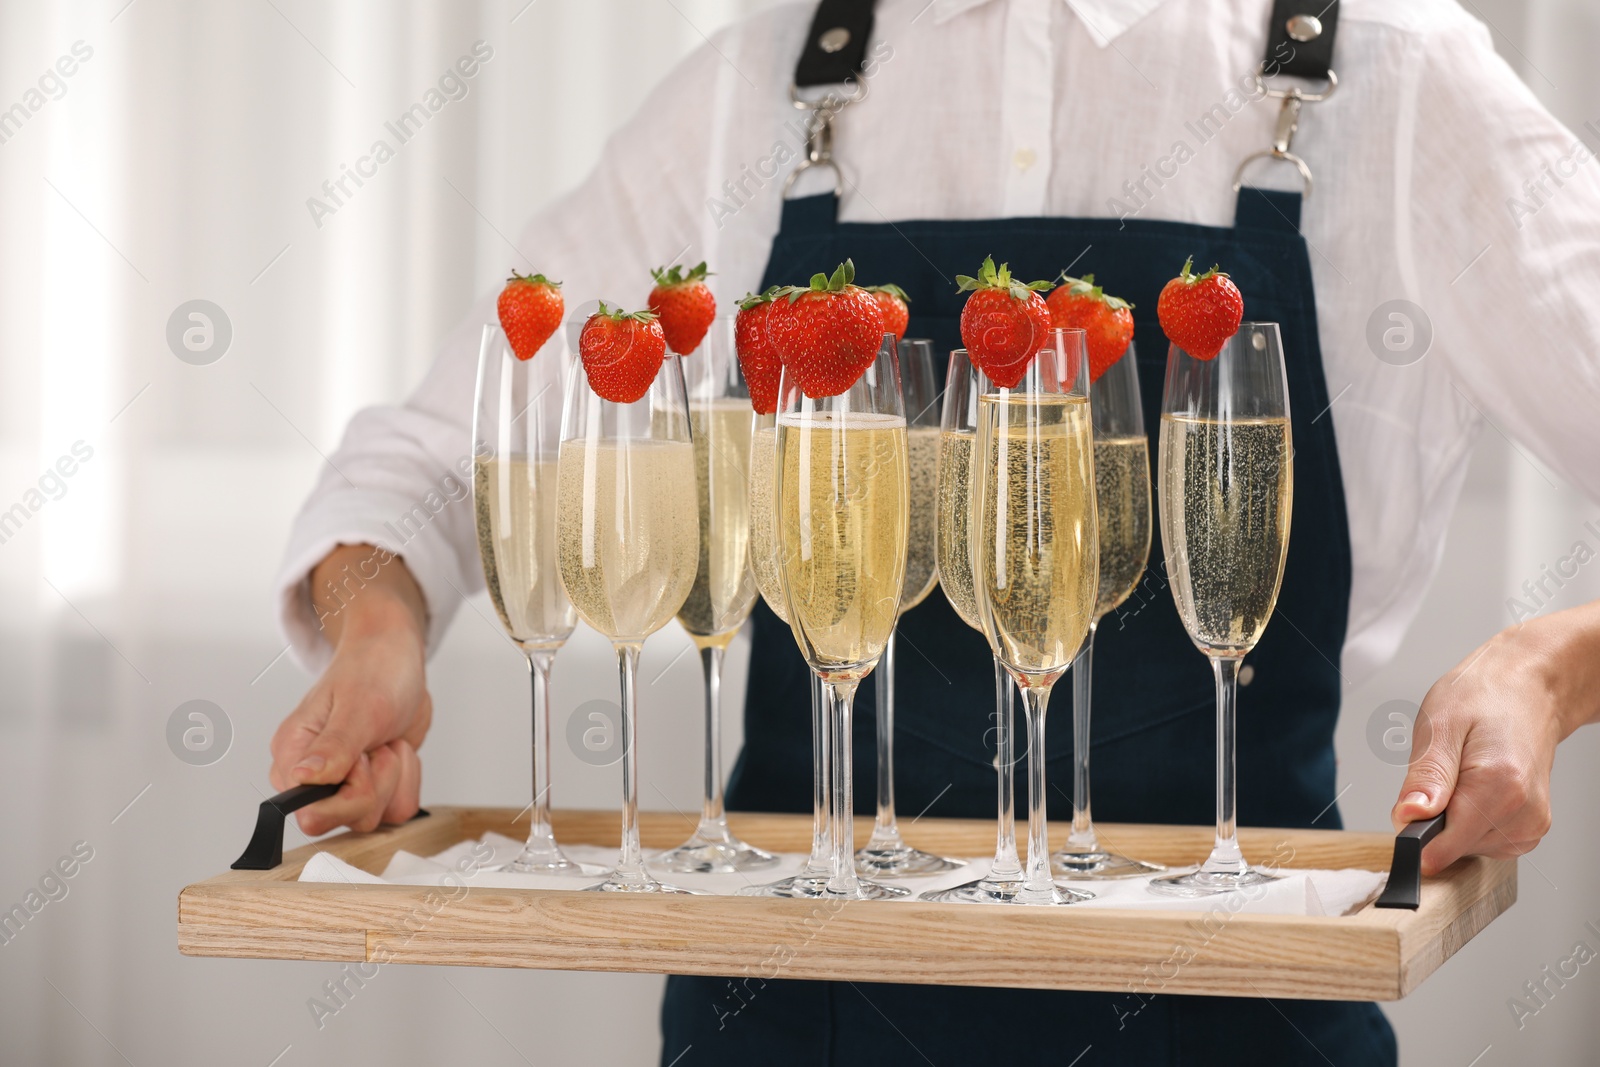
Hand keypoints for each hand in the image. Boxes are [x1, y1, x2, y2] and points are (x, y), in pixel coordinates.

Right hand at [269, 545, 431, 835]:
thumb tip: (302, 779)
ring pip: (376, 815)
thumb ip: (333, 748)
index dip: (348, 793)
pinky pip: (398, 808)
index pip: (311, 815)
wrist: (397, 657)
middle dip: (377, 780)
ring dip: (395, 774)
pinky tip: (396, 748)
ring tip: (384, 739)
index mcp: (293, 758)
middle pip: (348, 819)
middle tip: (375, 741)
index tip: (360, 758)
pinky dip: (408, 777)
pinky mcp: (373, 786)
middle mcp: (313, 779)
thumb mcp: (358, 706)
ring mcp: (343, 786)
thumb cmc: (371, 670)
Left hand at [1391, 601, 1599, 875]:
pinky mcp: (1530, 828)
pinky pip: (1484, 843)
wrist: (1528, 689)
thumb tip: (1408, 817)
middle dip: (1433, 820)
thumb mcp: (1438, 724)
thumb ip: (1425, 777)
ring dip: (1452, 820)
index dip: (1414, 833)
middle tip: (1441, 774)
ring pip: (1466, 848)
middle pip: (1453, 847)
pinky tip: (1474, 789)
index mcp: (1500, 786)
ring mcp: (1530, 823)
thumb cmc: (1485, 697)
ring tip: (1462, 774)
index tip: (1409, 811)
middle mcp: (1522, 812)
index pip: (1444, 846)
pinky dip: (1469, 822)